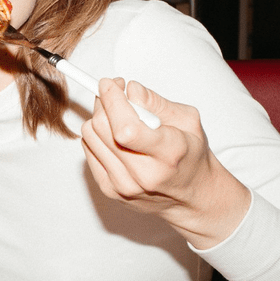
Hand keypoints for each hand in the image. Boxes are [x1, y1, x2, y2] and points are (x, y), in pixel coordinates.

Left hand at [80, 78, 249, 248]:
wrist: (191, 196)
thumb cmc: (190, 155)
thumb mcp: (188, 121)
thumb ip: (157, 103)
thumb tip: (130, 90)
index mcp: (169, 153)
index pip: (126, 127)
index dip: (112, 100)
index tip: (110, 84)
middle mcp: (144, 173)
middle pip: (102, 127)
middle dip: (105, 101)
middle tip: (116, 93)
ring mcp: (124, 185)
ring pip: (90, 136)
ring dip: (99, 117)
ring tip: (118, 116)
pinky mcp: (110, 190)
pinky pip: (88, 150)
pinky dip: (97, 136)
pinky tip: (114, 136)